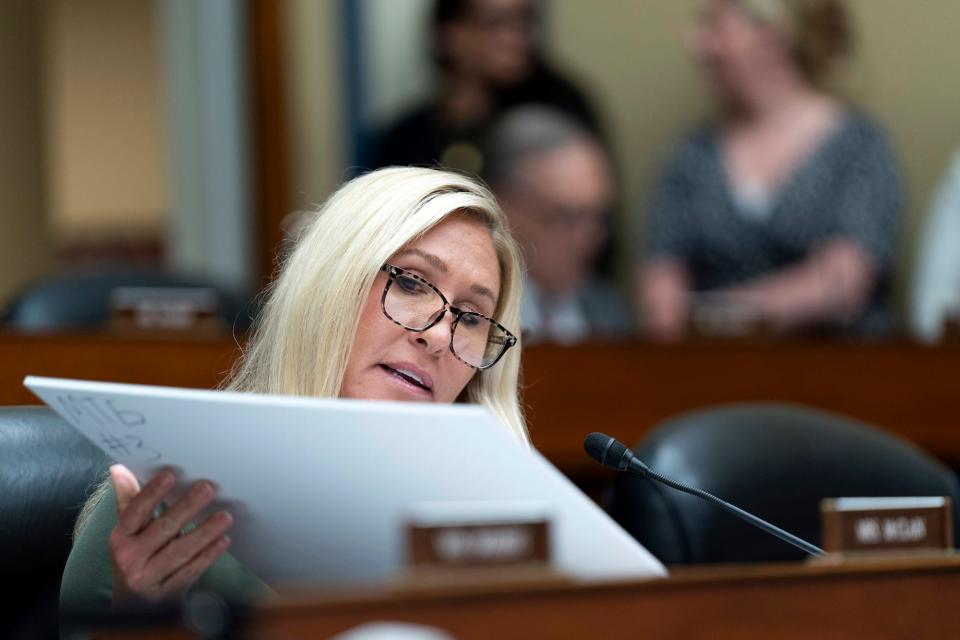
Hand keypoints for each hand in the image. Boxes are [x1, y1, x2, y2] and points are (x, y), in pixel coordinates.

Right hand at [108, 464, 232, 605]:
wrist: (130, 607)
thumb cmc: (133, 559)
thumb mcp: (126, 534)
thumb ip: (128, 502)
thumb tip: (119, 468)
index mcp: (120, 539)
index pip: (134, 512)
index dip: (151, 494)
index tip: (170, 475)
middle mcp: (130, 559)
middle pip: (162, 529)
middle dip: (186, 508)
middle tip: (208, 489)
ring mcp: (148, 579)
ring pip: (179, 552)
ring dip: (204, 533)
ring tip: (224, 516)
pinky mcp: (167, 595)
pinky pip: (190, 572)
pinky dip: (207, 556)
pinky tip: (222, 541)